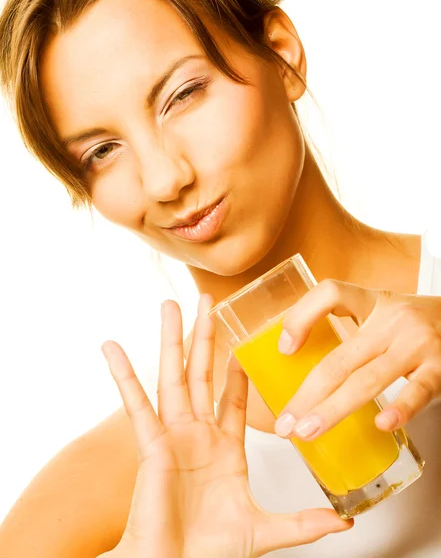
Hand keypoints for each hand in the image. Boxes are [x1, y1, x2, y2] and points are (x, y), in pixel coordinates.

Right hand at [101, 295, 351, 557]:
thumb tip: (344, 519)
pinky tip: (113, 349)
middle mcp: (197, 435)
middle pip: (202, 373)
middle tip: (206, 302)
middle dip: (204, 336)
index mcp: (223, 449)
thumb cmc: (208, 553)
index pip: (232, 398)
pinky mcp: (151, 446)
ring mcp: (173, 436)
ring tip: (169, 306)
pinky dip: (124, 376)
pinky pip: (137, 406)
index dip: (237, 370)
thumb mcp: (264, 531)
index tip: (243, 344)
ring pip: (173, 377)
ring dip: (171, 340)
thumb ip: (304, 523)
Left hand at [274, 279, 440, 440]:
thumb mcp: (382, 313)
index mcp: (373, 303)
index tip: (284, 348)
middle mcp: (392, 321)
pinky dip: (399, 409)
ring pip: (367, 380)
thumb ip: (351, 329)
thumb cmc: (416, 323)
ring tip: (309, 430)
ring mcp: (416, 345)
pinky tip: (380, 424)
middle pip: (339, 358)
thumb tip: (301, 359)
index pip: (330, 294)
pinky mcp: (440, 368)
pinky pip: (417, 391)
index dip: (301, 317)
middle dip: (307, 394)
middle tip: (285, 421)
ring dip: (333, 409)